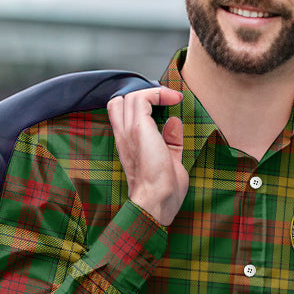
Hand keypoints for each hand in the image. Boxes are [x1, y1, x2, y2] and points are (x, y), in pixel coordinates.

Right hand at [107, 86, 186, 225]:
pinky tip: (173, 99)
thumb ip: (170, 141)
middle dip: (142, 96)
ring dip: (153, 93)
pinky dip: (158, 94)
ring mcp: (128, 132)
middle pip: (119, 101)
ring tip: (172, 98)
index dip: (139, 105)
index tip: (164, 106)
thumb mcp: (169, 160)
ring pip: (130, 96)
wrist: (156, 201)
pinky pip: (142, 98)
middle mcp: (123, 136)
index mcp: (127, 145)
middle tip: (164, 101)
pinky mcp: (138, 129)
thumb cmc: (163, 191)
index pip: (120, 114)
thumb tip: (174, 122)